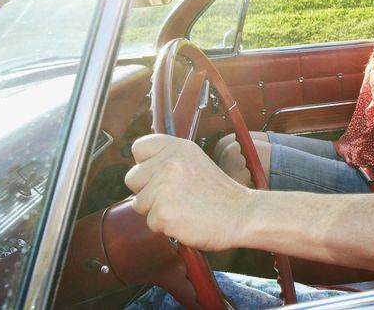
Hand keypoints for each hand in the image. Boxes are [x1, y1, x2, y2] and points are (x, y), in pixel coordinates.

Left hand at [125, 134, 250, 250]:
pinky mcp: (163, 212)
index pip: (139, 148)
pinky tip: (184, 219)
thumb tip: (142, 168)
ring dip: (155, 210)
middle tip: (173, 195)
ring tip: (181, 207)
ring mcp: (164, 188)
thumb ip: (170, 160)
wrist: (241, 215)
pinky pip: (150, 222)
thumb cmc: (220, 194)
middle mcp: (169, 163)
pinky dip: (164, 226)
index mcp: (177, 148)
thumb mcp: (196, 161)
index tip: (157, 173)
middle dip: (147, 190)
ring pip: (139, 203)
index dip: (145, 163)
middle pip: (132, 178)